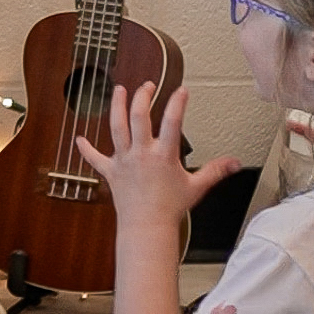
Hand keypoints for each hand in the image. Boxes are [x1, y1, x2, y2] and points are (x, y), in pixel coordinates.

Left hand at [69, 80, 237, 230]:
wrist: (147, 227)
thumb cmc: (170, 209)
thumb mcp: (197, 187)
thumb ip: (215, 171)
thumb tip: (234, 163)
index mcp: (163, 155)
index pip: (172, 121)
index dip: (177, 103)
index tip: (182, 90)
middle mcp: (141, 154)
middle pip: (138, 116)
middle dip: (142, 96)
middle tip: (147, 85)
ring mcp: (124, 161)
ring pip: (116, 127)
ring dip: (116, 107)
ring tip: (119, 90)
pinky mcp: (111, 172)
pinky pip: (95, 159)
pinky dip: (86, 149)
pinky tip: (79, 139)